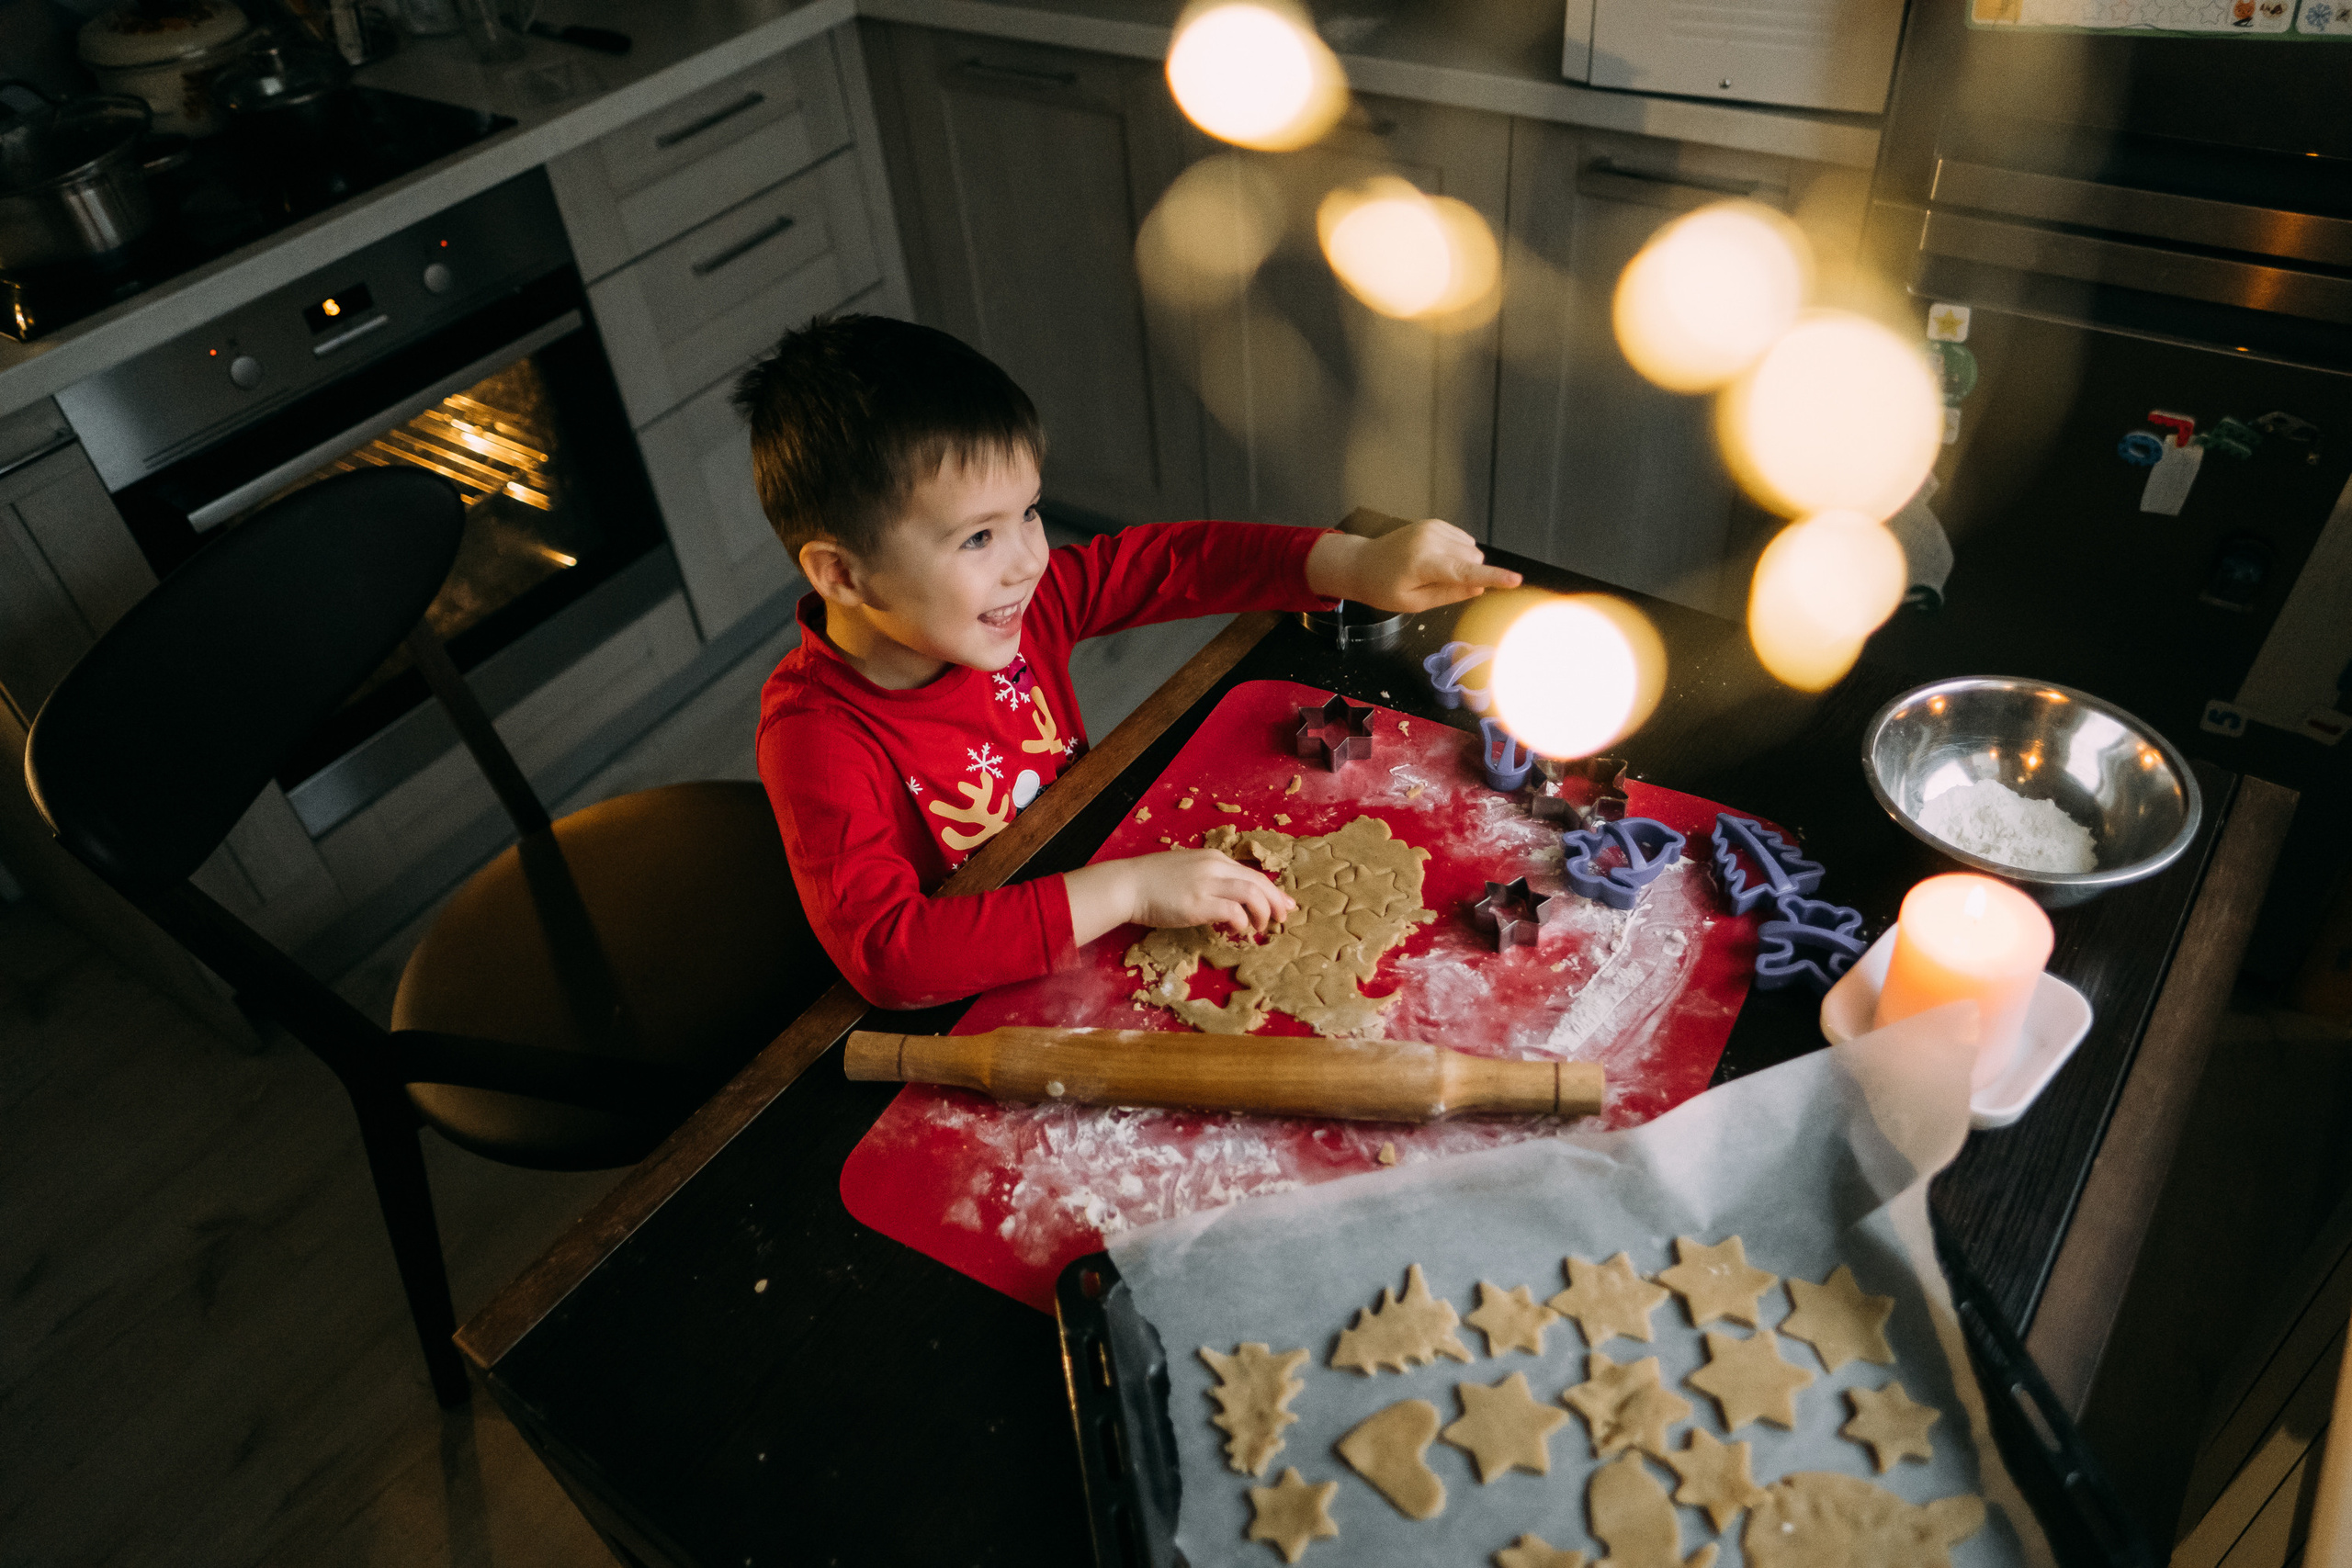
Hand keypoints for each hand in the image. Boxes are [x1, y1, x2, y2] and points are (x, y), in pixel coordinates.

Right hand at [1064, 850, 1296, 945]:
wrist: (1127, 885)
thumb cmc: (1152, 881)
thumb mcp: (1187, 870)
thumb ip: (1209, 878)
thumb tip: (1228, 898)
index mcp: (1213, 857)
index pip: (1252, 873)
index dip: (1272, 890)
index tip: (1284, 904)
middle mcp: (1214, 866)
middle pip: (1258, 881)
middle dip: (1276, 901)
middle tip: (1282, 918)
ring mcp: (1206, 883)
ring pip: (1251, 893)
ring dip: (1262, 912)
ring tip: (1261, 928)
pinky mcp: (1197, 903)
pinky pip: (1232, 911)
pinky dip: (1241, 922)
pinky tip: (1239, 931)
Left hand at [1306, 519, 1521, 611]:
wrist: (1362, 563)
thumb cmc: (1383, 588)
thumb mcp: (1413, 603)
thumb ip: (1448, 594)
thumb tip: (1478, 587)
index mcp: (1423, 562)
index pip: (1466, 571)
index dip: (1493, 577)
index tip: (1515, 580)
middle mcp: (1430, 540)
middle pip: (1473, 559)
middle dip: (1469, 574)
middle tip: (1438, 585)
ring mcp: (1433, 528)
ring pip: (1470, 549)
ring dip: (1462, 564)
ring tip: (1432, 572)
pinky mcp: (1434, 523)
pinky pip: (1462, 540)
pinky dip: (1456, 553)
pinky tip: (1435, 560)